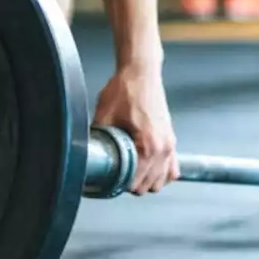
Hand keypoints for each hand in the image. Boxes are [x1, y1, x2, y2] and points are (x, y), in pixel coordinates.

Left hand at [93, 63, 177, 195]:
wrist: (141, 72)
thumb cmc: (125, 89)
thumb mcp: (104, 115)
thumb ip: (97, 139)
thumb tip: (86, 155)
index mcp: (148, 145)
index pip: (136, 182)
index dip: (119, 184)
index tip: (108, 178)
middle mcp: (163, 148)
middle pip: (148, 185)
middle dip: (131, 183)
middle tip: (115, 172)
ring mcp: (170, 144)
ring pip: (161, 181)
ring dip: (146, 180)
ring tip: (129, 170)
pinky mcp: (171, 139)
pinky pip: (172, 168)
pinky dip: (160, 172)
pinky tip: (146, 167)